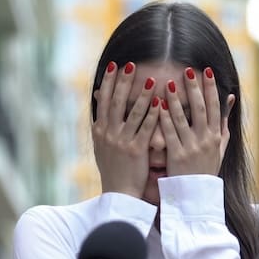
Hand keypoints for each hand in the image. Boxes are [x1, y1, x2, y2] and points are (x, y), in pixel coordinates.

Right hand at [92, 61, 159, 197]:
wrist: (118, 194)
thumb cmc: (113, 171)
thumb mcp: (102, 148)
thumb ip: (102, 128)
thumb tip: (98, 110)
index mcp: (100, 131)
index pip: (104, 101)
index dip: (109, 82)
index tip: (114, 66)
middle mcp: (108, 134)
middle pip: (116, 102)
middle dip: (123, 82)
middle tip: (130, 64)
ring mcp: (121, 141)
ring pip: (132, 112)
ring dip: (141, 94)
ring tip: (150, 79)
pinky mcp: (136, 150)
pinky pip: (145, 128)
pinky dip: (152, 114)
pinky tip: (160, 102)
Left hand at [159, 66, 230, 176]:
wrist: (196, 197)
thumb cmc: (207, 170)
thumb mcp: (220, 147)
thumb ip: (223, 123)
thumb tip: (230, 98)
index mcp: (216, 137)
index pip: (215, 107)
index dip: (211, 88)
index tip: (207, 71)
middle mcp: (205, 140)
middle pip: (200, 109)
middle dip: (194, 88)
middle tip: (188, 70)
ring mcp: (191, 148)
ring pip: (183, 119)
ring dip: (176, 99)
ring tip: (169, 83)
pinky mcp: (176, 156)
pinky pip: (169, 133)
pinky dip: (163, 118)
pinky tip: (158, 105)